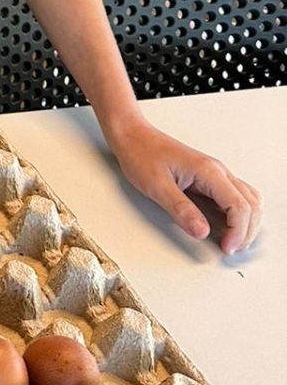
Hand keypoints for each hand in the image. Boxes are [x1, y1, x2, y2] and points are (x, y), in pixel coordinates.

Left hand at [105, 114, 262, 256]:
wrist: (132, 135)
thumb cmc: (141, 154)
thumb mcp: (156, 186)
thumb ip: (180, 209)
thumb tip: (202, 231)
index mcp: (208, 171)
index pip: (239, 206)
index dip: (238, 232)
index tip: (226, 248)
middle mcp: (217, 170)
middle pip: (251, 204)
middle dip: (246, 231)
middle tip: (231, 249)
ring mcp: (215, 173)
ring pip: (248, 199)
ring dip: (247, 222)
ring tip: (233, 240)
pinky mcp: (209, 177)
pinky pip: (236, 195)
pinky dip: (239, 213)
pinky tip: (227, 224)